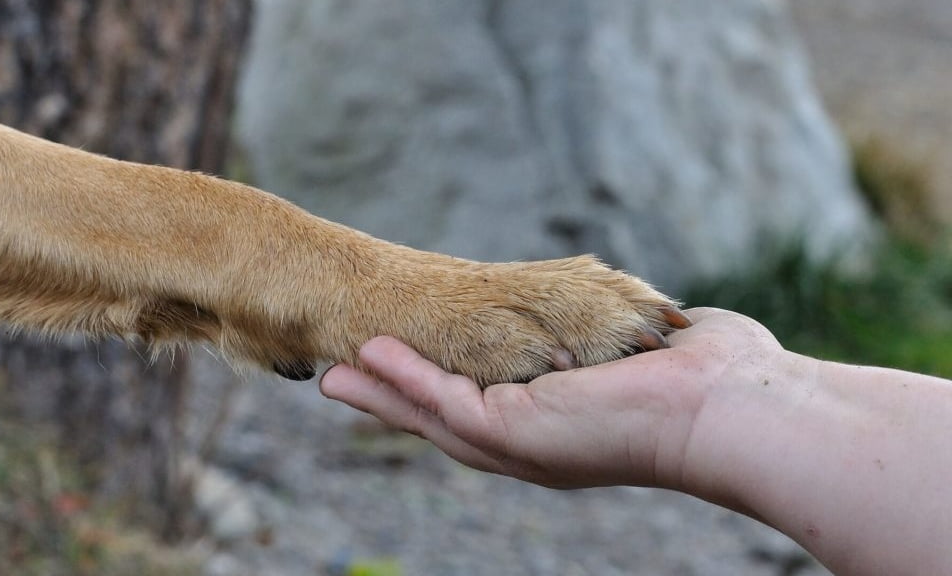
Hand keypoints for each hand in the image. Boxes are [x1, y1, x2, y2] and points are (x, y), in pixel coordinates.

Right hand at [319, 307, 782, 489]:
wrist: (733, 406)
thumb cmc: (711, 377)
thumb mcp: (651, 349)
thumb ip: (633, 337)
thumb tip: (662, 322)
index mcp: (560, 426)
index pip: (487, 406)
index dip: (441, 388)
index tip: (404, 366)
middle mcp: (533, 443)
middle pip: (444, 421)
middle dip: (393, 400)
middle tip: (341, 381)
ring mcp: (520, 443)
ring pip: (431, 417)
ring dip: (382, 393)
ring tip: (335, 373)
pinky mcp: (514, 431)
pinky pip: (442, 402)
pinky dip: (403, 380)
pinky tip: (368, 358)